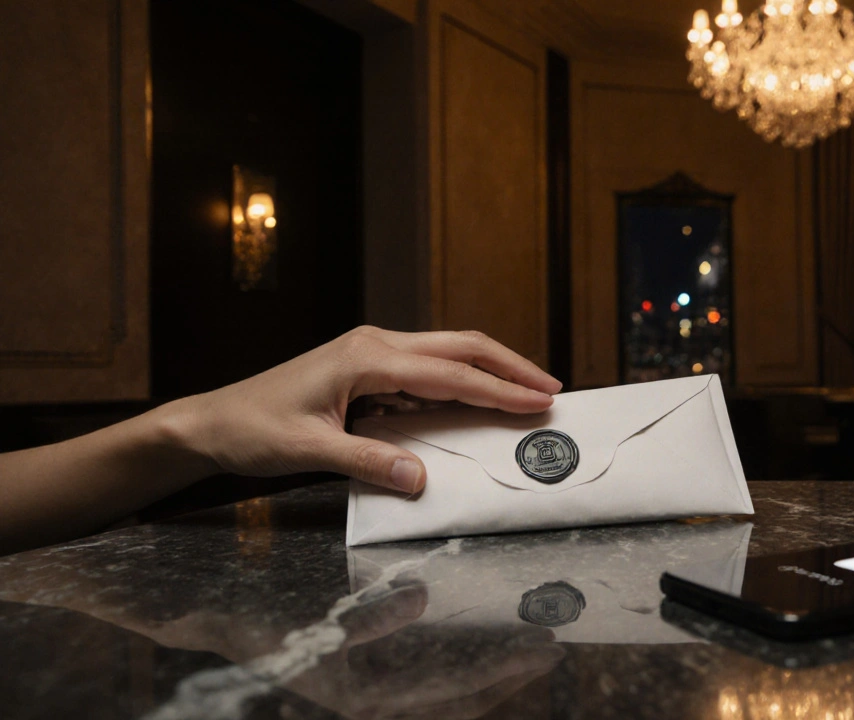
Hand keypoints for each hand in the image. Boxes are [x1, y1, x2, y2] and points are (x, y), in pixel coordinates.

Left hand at [175, 327, 562, 494]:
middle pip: (460, 346)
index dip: (498, 389)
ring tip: (528, 391)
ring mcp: (371, 351)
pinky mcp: (367, 366)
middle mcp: (375, 344)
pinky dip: (461, 381)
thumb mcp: (309, 450)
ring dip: (489, 370)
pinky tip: (478, 398)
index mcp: (365, 357)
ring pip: (447, 352)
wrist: (212, 421)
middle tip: (552, 388)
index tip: (539, 402)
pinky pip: (426, 369)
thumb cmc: (253, 429)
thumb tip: (420, 477)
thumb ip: (368, 460)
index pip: (449, 373)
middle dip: (509, 366)